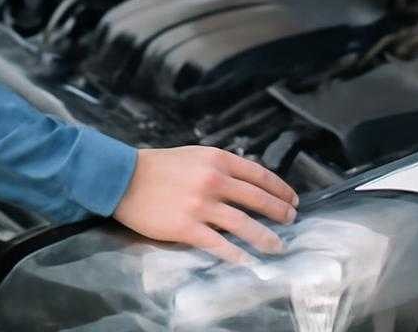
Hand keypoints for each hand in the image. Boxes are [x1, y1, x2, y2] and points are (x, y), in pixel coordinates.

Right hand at [112, 146, 298, 265]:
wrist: (125, 179)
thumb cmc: (160, 166)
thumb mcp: (195, 155)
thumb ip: (221, 166)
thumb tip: (246, 181)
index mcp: (217, 159)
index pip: (258, 174)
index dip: (279, 188)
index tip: (292, 198)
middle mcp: (214, 180)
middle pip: (257, 198)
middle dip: (279, 211)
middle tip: (292, 220)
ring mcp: (201, 205)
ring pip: (244, 224)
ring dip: (266, 237)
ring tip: (278, 245)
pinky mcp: (187, 227)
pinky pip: (219, 245)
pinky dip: (237, 255)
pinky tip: (249, 262)